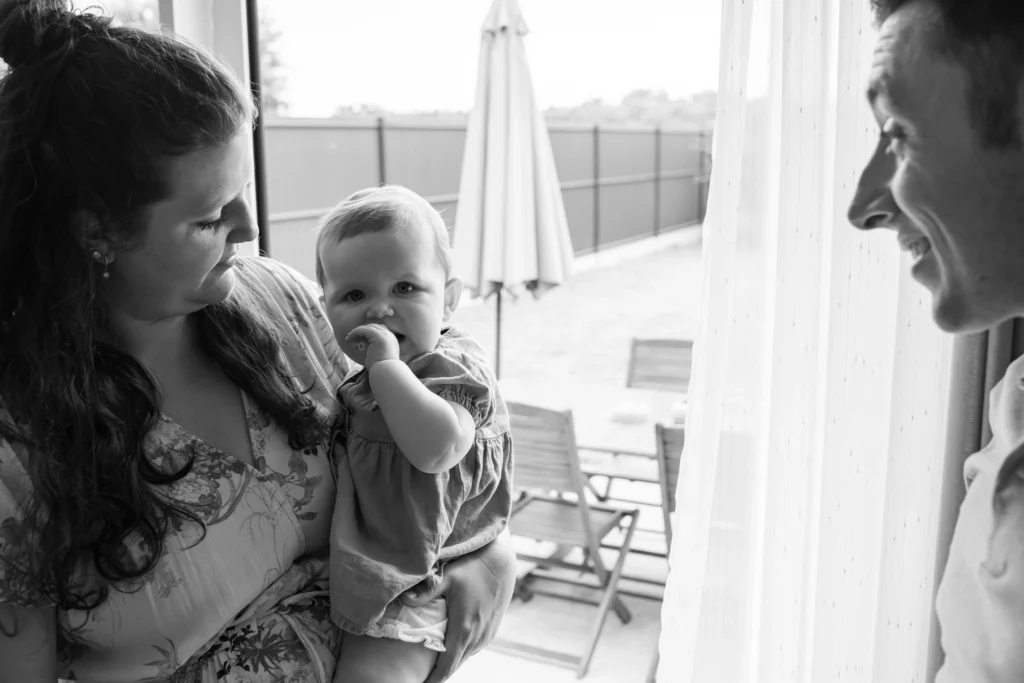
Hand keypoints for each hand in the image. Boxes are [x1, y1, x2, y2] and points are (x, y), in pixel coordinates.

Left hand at [346, 323, 399, 367]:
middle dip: (362, 332)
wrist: (386, 373)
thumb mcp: (376, 356)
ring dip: (356, 332)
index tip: (358, 341)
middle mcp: (389, 336)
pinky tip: (348, 339)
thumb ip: (372, 348)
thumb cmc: (380, 369)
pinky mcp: (378, 336)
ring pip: (367, 328)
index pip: (379, 331)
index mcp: (391, 341)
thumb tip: (362, 345)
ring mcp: (385, 335)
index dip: (367, 334)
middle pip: (373, 327)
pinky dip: (355, 333)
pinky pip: (363, 330)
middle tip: (351, 338)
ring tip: (348, 339)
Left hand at [400, 536, 516, 681]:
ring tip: (432, 664)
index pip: (447, 667)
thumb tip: (403, 600)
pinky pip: (473, 650)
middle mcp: (477, 637)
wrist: (501, 563)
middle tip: (420, 675)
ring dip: (450, 662)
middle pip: (454, 666)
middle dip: (438, 673)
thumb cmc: (472, 569)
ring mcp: (486, 635)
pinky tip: (450, 647)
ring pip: (464, 658)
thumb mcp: (446, 579)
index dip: (433, 679)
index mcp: (463, 629)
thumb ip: (425, 593)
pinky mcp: (491, 632)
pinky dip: (460, 653)